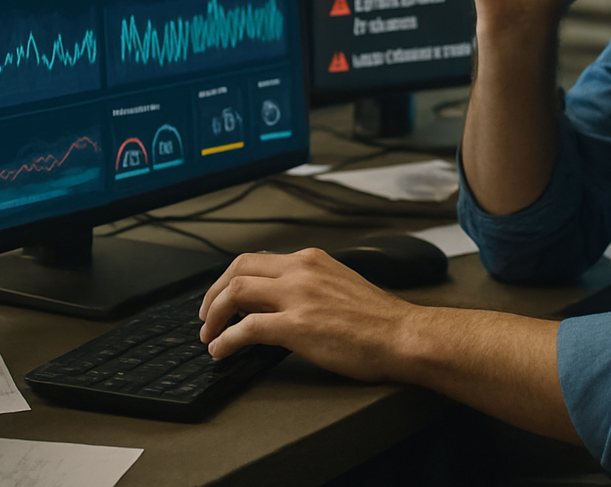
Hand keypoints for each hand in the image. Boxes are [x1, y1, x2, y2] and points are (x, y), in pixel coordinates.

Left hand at [198, 249, 414, 381]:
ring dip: (214, 315)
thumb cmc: (380, 320)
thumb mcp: (340, 284)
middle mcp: (301, 271)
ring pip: (236, 292)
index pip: (256, 259)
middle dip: (213, 293)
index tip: (222, 296)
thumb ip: (310, 285)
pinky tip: (222, 350)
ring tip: (209, 335)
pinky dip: (227, 339)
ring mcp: (298, 296)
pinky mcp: (297, 325)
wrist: (403, 336)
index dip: (230, 279)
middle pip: (238, 269)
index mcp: (311, 260)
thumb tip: (284, 301)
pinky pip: (247, 328)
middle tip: (206, 316)